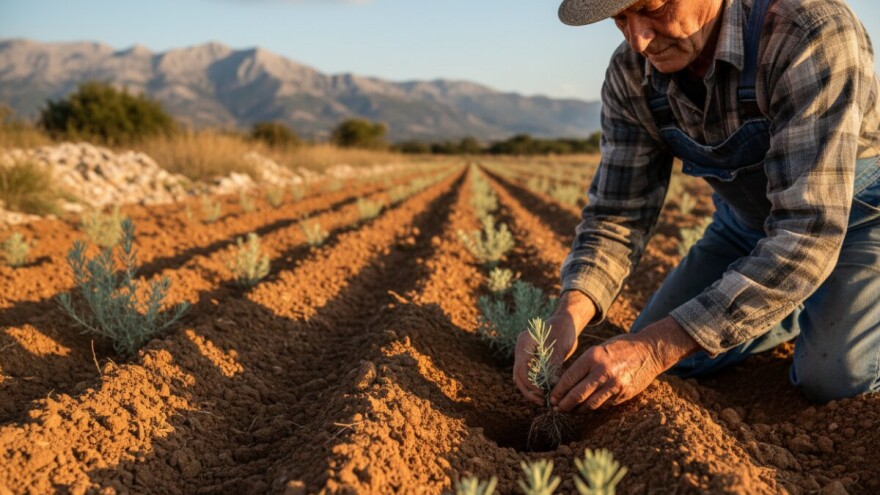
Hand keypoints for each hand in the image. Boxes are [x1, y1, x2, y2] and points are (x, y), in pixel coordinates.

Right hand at [513, 291, 595, 405]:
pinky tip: (545, 395)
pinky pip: (530, 377)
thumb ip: (554, 364)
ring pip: (522, 378)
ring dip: (531, 391)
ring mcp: (525, 355)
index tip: (542, 393)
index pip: (522, 367)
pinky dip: (536, 386)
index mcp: (524, 342)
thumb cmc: (563, 330)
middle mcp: (521, 349)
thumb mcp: (559, 347)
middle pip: (518, 375)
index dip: (531, 383)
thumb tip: (552, 385)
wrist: (566, 322)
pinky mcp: (531, 361)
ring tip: (543, 402)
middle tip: (541, 402)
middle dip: (529, 390)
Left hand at [550, 316, 699, 412]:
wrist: (649, 351)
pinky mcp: (623, 394)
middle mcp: (602, 371)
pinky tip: (585, 408)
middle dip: (564, 405)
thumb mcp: (599, 350)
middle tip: (556, 409)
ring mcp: (614, 384)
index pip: (569, 379)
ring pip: (590, 404)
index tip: (551, 398)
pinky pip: (603, 405)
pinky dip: (592, 408)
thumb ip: (584, 365)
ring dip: (577, 410)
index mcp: (592, 357)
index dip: (557, 392)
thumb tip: (564, 384)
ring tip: (569, 411)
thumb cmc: (620, 348)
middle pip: (577, 395)